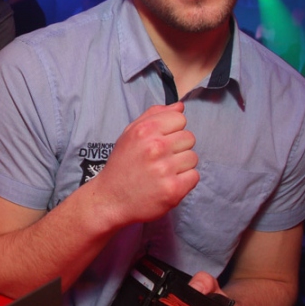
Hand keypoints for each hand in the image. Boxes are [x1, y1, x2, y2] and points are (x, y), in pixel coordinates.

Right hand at [90, 103, 198, 228]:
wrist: (110, 199)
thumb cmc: (122, 165)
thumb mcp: (130, 134)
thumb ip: (154, 116)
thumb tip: (180, 106)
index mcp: (144, 130)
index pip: (180, 118)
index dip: (172, 130)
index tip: (161, 141)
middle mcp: (155, 147)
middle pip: (189, 137)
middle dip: (178, 147)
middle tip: (160, 159)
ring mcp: (165, 169)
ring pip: (193, 157)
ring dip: (181, 165)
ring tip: (163, 172)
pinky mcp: (173, 190)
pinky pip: (194, 176)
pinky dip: (184, 181)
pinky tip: (167, 183)